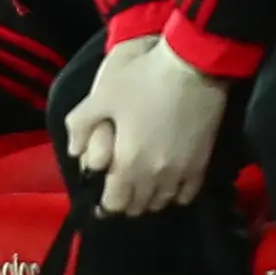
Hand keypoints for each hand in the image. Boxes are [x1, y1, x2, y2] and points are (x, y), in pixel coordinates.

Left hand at [65, 35, 231, 217]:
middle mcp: (157, 174)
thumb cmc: (142, 80)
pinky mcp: (203, 163)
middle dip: (125, 204)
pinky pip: (187, 193)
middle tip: (116, 192)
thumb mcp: (101, 96)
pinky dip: (174, 194)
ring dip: (148, 200)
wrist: (193, 68)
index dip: (104, 206)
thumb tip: (73, 151)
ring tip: (138, 189)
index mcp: (130, 162)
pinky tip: (166, 185)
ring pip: (163, 202)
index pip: (116, 203)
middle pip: (139, 206)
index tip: (98, 200)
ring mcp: (183, 171)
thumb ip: (81, 125)